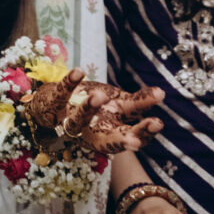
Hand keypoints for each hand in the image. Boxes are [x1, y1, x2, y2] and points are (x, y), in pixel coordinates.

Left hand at [23, 71, 163, 155]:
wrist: (52, 104)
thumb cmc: (92, 107)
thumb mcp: (118, 104)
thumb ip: (138, 101)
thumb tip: (161, 94)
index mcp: (109, 132)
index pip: (129, 138)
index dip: (143, 135)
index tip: (157, 124)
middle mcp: (91, 132)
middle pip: (107, 141)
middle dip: (122, 141)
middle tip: (135, 140)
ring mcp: (70, 120)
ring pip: (78, 122)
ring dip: (88, 109)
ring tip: (100, 96)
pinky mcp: (53, 104)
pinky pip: (60, 95)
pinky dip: (68, 83)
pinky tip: (79, 71)